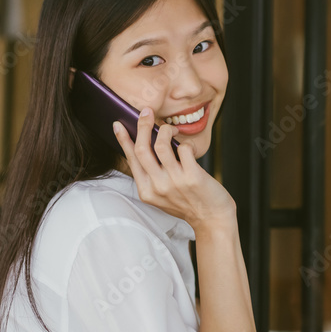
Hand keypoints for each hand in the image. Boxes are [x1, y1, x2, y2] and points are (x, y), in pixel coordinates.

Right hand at [112, 107, 236, 230]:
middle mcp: (158, 187)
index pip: (131, 159)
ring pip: (161, 144)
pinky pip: (184, 148)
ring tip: (172, 129)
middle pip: (142, 149)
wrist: (212, 219)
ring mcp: (175, 182)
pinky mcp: (192, 177)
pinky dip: (186, 143)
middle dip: (142, 125)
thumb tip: (147, 144)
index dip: (124, 140)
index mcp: (147, 191)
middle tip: (147, 112)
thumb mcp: (162, 195)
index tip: (118, 124)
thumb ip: (153, 175)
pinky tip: (188, 149)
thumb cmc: (189, 204)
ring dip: (166, 130)